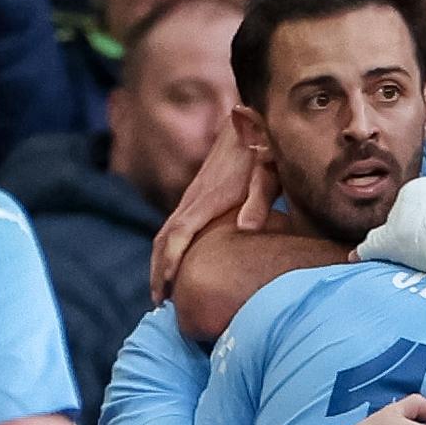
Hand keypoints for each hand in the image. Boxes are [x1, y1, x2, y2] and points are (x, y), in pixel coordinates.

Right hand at [151, 112, 263, 301]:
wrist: (250, 121)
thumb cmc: (264, 149)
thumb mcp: (268, 173)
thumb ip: (259, 200)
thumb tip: (247, 228)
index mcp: (208, 199)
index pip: (179, 234)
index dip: (170, 262)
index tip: (166, 288)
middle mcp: (194, 199)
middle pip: (163, 238)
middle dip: (157, 270)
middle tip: (159, 302)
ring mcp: (193, 196)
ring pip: (166, 232)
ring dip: (160, 261)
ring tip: (164, 291)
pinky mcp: (198, 195)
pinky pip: (175, 226)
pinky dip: (169, 248)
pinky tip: (177, 263)